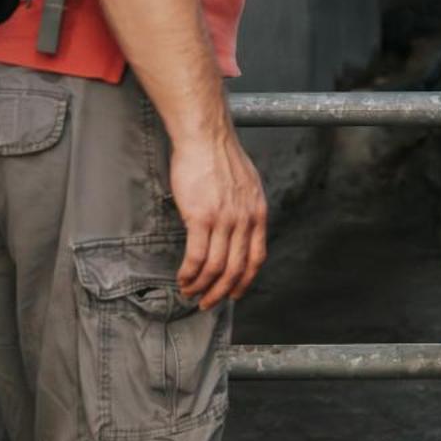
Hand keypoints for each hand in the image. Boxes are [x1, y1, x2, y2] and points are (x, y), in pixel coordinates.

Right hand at [171, 126, 268, 309]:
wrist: (206, 138)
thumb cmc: (221, 157)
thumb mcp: (248, 185)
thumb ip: (246, 209)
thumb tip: (239, 228)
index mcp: (258, 213)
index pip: (257, 258)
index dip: (245, 281)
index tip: (235, 292)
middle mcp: (245, 220)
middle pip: (236, 269)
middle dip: (221, 292)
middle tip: (208, 302)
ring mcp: (224, 220)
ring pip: (215, 268)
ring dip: (202, 286)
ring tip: (190, 292)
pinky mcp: (201, 218)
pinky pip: (196, 257)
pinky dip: (189, 273)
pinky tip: (183, 278)